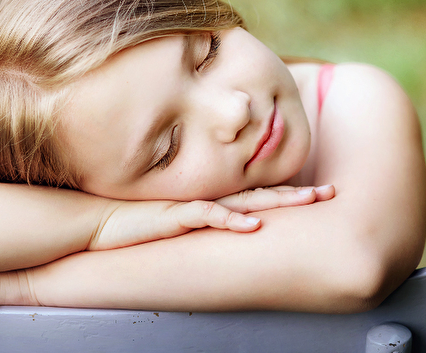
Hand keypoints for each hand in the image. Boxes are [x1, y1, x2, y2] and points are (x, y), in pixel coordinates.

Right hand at [89, 184, 333, 250]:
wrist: (95, 221)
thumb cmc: (131, 224)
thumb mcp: (170, 224)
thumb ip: (194, 223)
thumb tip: (219, 233)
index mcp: (208, 201)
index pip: (254, 195)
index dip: (286, 194)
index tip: (315, 193)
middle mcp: (206, 200)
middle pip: (260, 194)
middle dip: (296, 194)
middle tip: (330, 192)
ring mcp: (193, 205)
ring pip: (244, 201)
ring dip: (278, 201)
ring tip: (309, 200)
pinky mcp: (174, 215)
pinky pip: (208, 216)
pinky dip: (231, 220)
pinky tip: (254, 225)